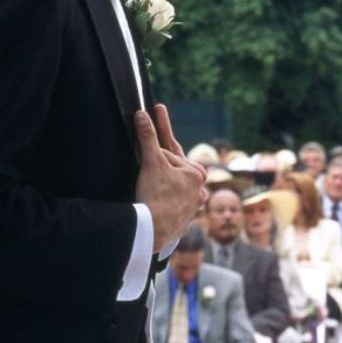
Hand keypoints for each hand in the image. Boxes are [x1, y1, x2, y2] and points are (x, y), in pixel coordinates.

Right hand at [134, 104, 206, 250]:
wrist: (152, 231)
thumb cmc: (155, 195)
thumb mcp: (151, 162)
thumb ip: (148, 137)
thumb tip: (142, 115)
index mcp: (196, 174)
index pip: (171, 152)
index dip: (157, 139)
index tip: (157, 112)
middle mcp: (199, 192)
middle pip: (176, 170)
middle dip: (166, 160)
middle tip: (158, 146)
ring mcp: (192, 209)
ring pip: (179, 189)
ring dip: (171, 184)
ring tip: (162, 182)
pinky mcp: (181, 223)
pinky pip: (174, 208)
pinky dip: (168, 204)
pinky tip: (163, 204)